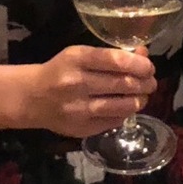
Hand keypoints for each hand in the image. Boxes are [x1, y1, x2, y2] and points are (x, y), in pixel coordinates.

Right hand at [18, 45, 155, 137]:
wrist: (31, 98)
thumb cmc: (60, 71)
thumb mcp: (80, 55)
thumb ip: (110, 56)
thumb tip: (143, 55)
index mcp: (76, 59)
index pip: (116, 61)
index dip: (139, 64)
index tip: (149, 67)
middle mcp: (76, 83)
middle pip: (123, 84)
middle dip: (145, 83)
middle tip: (151, 82)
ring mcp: (79, 108)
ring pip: (122, 106)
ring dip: (139, 100)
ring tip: (142, 96)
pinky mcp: (81, 128)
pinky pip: (114, 121)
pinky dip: (125, 114)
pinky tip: (126, 107)